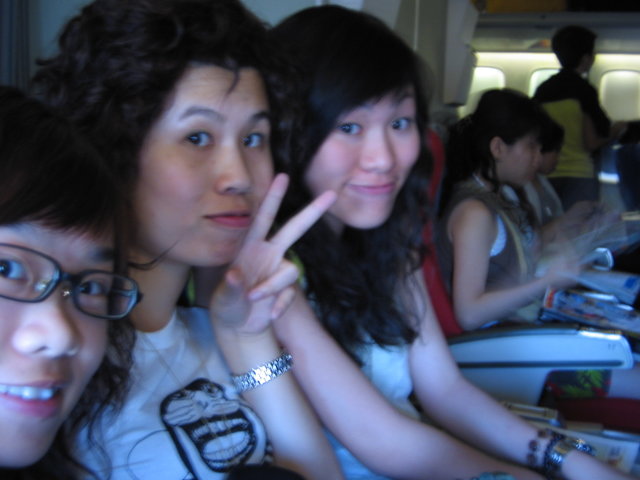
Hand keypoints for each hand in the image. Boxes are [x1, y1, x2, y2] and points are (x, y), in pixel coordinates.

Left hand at [210, 173, 334, 334]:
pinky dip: (280, 305)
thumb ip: (230, 288)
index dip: (272, 198)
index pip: (262, 218)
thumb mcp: (223, 298)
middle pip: (294, 229)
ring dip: (272, 286)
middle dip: (311, 212)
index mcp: (250, 246)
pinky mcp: (285, 290)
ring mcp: (278, 271)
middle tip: (330, 195)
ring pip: (291, 271)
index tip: (282, 176)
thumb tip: (234, 275)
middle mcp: (268, 254)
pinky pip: (289, 294)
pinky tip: (270, 315)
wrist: (237, 326)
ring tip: (253, 298)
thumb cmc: (227, 305)